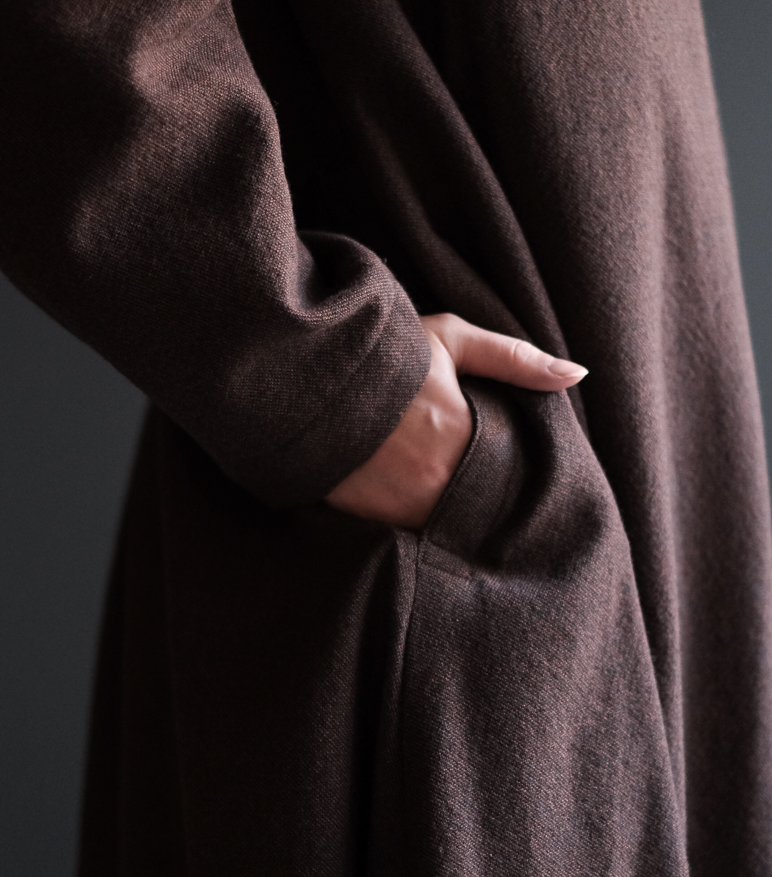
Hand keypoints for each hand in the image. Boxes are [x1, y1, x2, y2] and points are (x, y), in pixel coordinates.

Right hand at [325, 313, 586, 528]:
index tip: (524, 477)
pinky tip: (417, 505)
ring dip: (456, 519)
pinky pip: (406, 535)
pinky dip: (417, 524)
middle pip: (483, 509)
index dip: (520, 477)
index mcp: (460, 437)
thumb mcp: (450, 340)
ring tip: (452, 498)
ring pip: (447, 528)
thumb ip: (515, 359)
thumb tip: (578, 375)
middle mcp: (433, 481)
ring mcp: (397, 506)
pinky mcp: (366, 520)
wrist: (298, 375)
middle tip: (492, 494)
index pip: (513, 476)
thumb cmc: (382, 355)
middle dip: (490, 504)